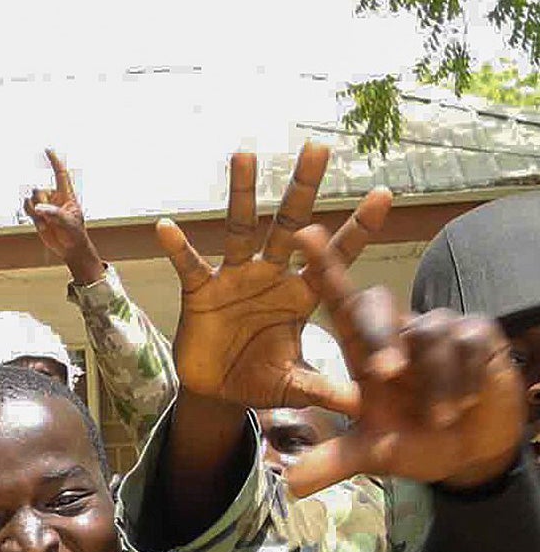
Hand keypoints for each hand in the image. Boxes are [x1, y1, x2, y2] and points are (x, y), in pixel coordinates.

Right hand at [24, 150, 103, 284]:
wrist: (70, 248)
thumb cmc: (75, 234)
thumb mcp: (69, 224)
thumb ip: (55, 214)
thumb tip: (39, 208)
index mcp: (66, 195)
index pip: (60, 173)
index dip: (54, 160)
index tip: (47, 148)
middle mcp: (54, 197)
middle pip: (38, 190)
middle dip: (40, 202)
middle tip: (50, 216)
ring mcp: (44, 206)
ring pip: (30, 198)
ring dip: (35, 211)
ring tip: (46, 222)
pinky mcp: (37, 214)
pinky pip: (26, 207)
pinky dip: (30, 214)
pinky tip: (40, 223)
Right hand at [155, 144, 390, 412]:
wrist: (216, 392)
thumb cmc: (260, 380)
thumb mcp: (297, 385)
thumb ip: (327, 389)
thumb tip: (366, 404)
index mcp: (301, 294)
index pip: (336, 256)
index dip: (360, 227)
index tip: (385, 194)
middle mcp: (272, 275)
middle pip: (291, 224)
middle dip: (304, 187)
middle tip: (317, 147)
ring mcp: (235, 278)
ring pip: (241, 228)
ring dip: (242, 193)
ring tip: (245, 155)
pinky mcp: (201, 290)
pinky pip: (190, 265)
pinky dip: (178, 248)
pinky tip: (167, 227)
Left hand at [281, 225, 526, 496]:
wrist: (471, 451)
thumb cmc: (415, 442)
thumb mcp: (374, 454)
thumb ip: (334, 462)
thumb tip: (291, 485)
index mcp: (364, 351)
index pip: (339, 302)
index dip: (323, 268)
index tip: (303, 235)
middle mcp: (397, 332)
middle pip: (377, 306)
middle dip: (380, 337)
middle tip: (386, 375)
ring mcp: (438, 329)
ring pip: (428, 337)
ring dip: (436, 386)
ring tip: (440, 417)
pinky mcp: (478, 334)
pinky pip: (467, 345)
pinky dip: (464, 381)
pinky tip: (467, 400)